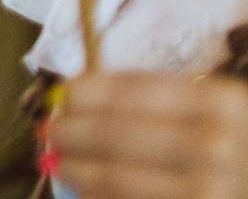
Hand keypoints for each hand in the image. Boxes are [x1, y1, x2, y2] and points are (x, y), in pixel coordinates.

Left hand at [52, 70, 247, 198]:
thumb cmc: (239, 149)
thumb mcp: (216, 113)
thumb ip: (161, 102)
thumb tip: (77, 96)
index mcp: (221, 104)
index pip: (133, 90)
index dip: (89, 92)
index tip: (66, 94)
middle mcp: (215, 147)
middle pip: (116, 134)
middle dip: (72, 131)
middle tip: (51, 131)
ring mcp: (208, 190)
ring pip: (117, 177)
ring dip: (76, 168)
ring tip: (58, 163)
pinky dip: (100, 197)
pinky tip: (87, 192)